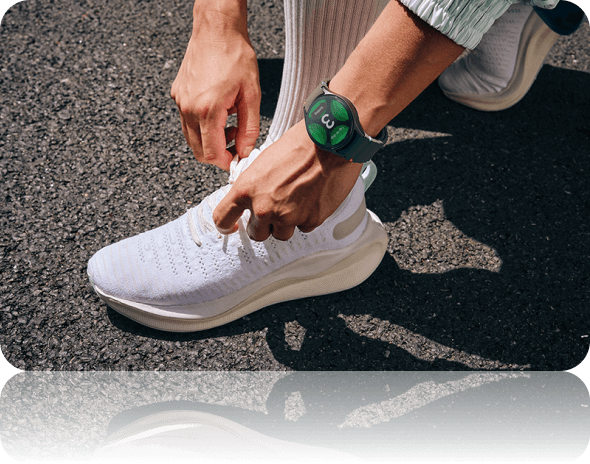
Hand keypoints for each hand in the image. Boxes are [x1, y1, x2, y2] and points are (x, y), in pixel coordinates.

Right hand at [170, 6, 260, 170]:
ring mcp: (180, 102)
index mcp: (207, 110)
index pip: (211, 153)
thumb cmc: (236, 56)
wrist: (217, 30)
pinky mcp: (177, 95)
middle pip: (198, 151)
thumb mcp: (252, 94)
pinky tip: (219, 111)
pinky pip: (187, 121)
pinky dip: (202, 125)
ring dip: (210, 140)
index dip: (225, 162)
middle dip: (218, 153)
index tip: (237, 159)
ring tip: (230, 124)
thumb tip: (246, 151)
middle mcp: (188, 108)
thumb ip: (250, 128)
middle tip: (236, 142)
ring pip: (191, 137)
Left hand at [212, 121, 362, 240]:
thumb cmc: (299, 145)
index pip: (222, 218)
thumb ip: (253, 186)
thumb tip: (251, 199)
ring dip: (286, 223)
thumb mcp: (263, 162)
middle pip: (256, 234)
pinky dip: (306, 217)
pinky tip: (311, 199)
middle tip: (274, 209)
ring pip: (281, 234)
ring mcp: (288, 217)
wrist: (329, 143)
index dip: (225, 225)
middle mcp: (265, 208)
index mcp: (246, 190)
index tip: (230, 227)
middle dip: (264, 224)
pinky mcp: (310, 220)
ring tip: (295, 201)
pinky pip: (304, 227)